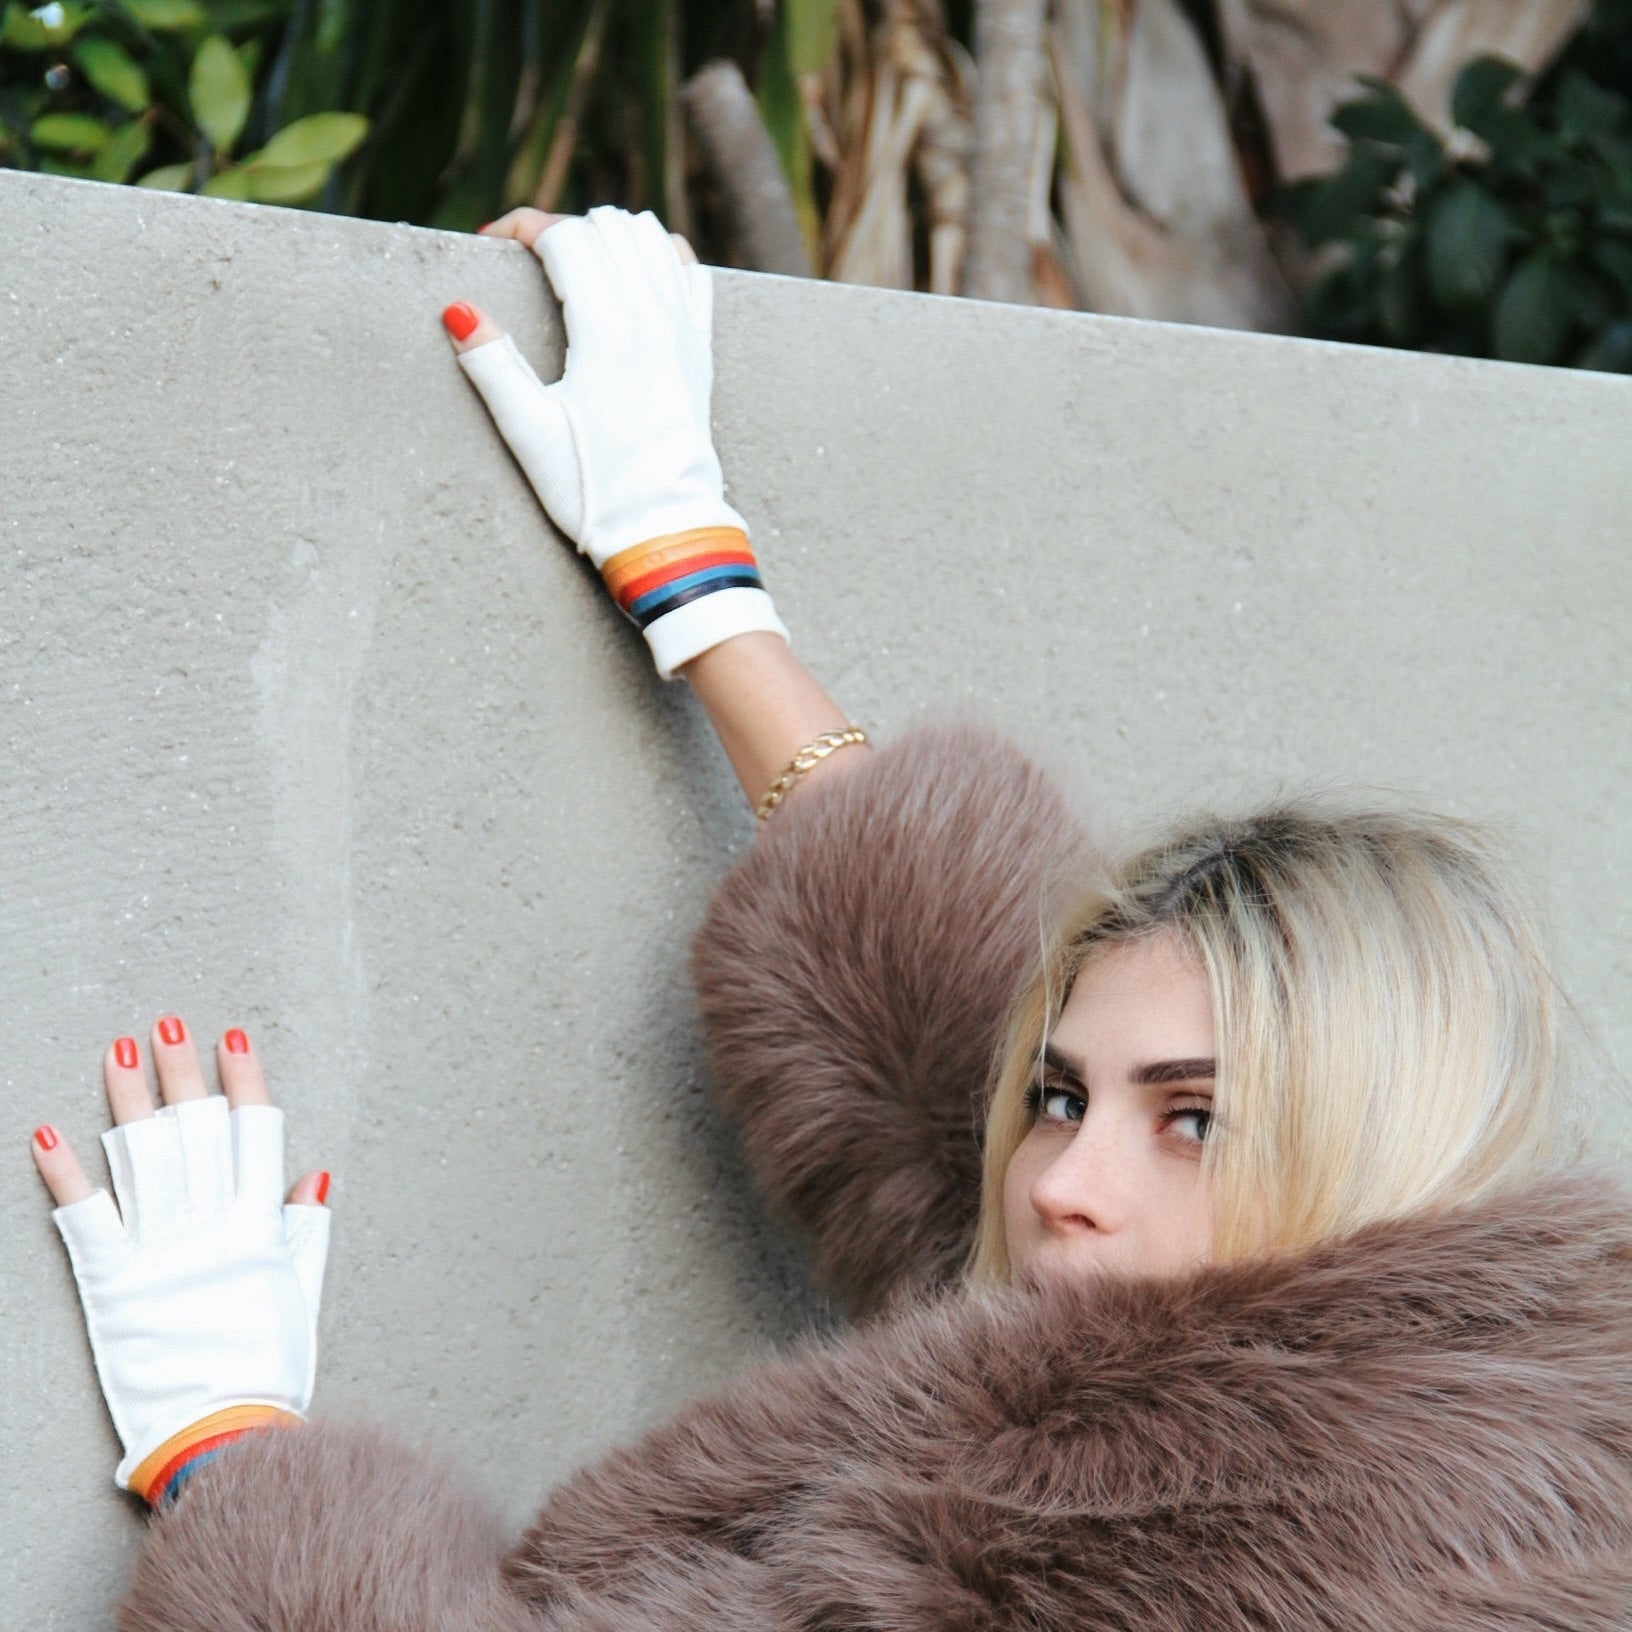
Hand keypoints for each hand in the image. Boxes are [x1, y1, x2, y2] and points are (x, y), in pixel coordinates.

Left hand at [32, 1019, 328, 1499]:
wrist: (223, 1431)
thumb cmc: (267, 1370)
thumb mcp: (298, 1296)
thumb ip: (305, 1234)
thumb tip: (314, 1179)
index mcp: (258, 1227)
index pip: (255, 1135)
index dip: (244, 1082)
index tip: (234, 1040)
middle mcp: (210, 1227)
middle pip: (197, 1131)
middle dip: (184, 1072)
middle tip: (171, 1023)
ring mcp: (159, 1252)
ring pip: (145, 1158)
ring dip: (130, 1101)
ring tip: (121, 1052)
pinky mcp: (112, 1285)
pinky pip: (86, 1218)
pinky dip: (66, 1174)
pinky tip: (48, 1132)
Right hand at [441, 205, 788, 678]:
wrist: (664, 528)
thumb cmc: (594, 489)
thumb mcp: (529, 432)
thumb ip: (492, 365)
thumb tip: (457, 310)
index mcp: (608, 331)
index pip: (566, 237)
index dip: (523, 227)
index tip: (495, 243)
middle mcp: (653, 318)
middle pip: (607, 226)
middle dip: (563, 229)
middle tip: (532, 261)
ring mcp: (683, 329)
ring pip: (651, 236)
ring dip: (610, 234)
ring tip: (577, 263)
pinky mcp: (699, 349)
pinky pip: (688, 269)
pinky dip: (659, 253)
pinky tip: (635, 272)